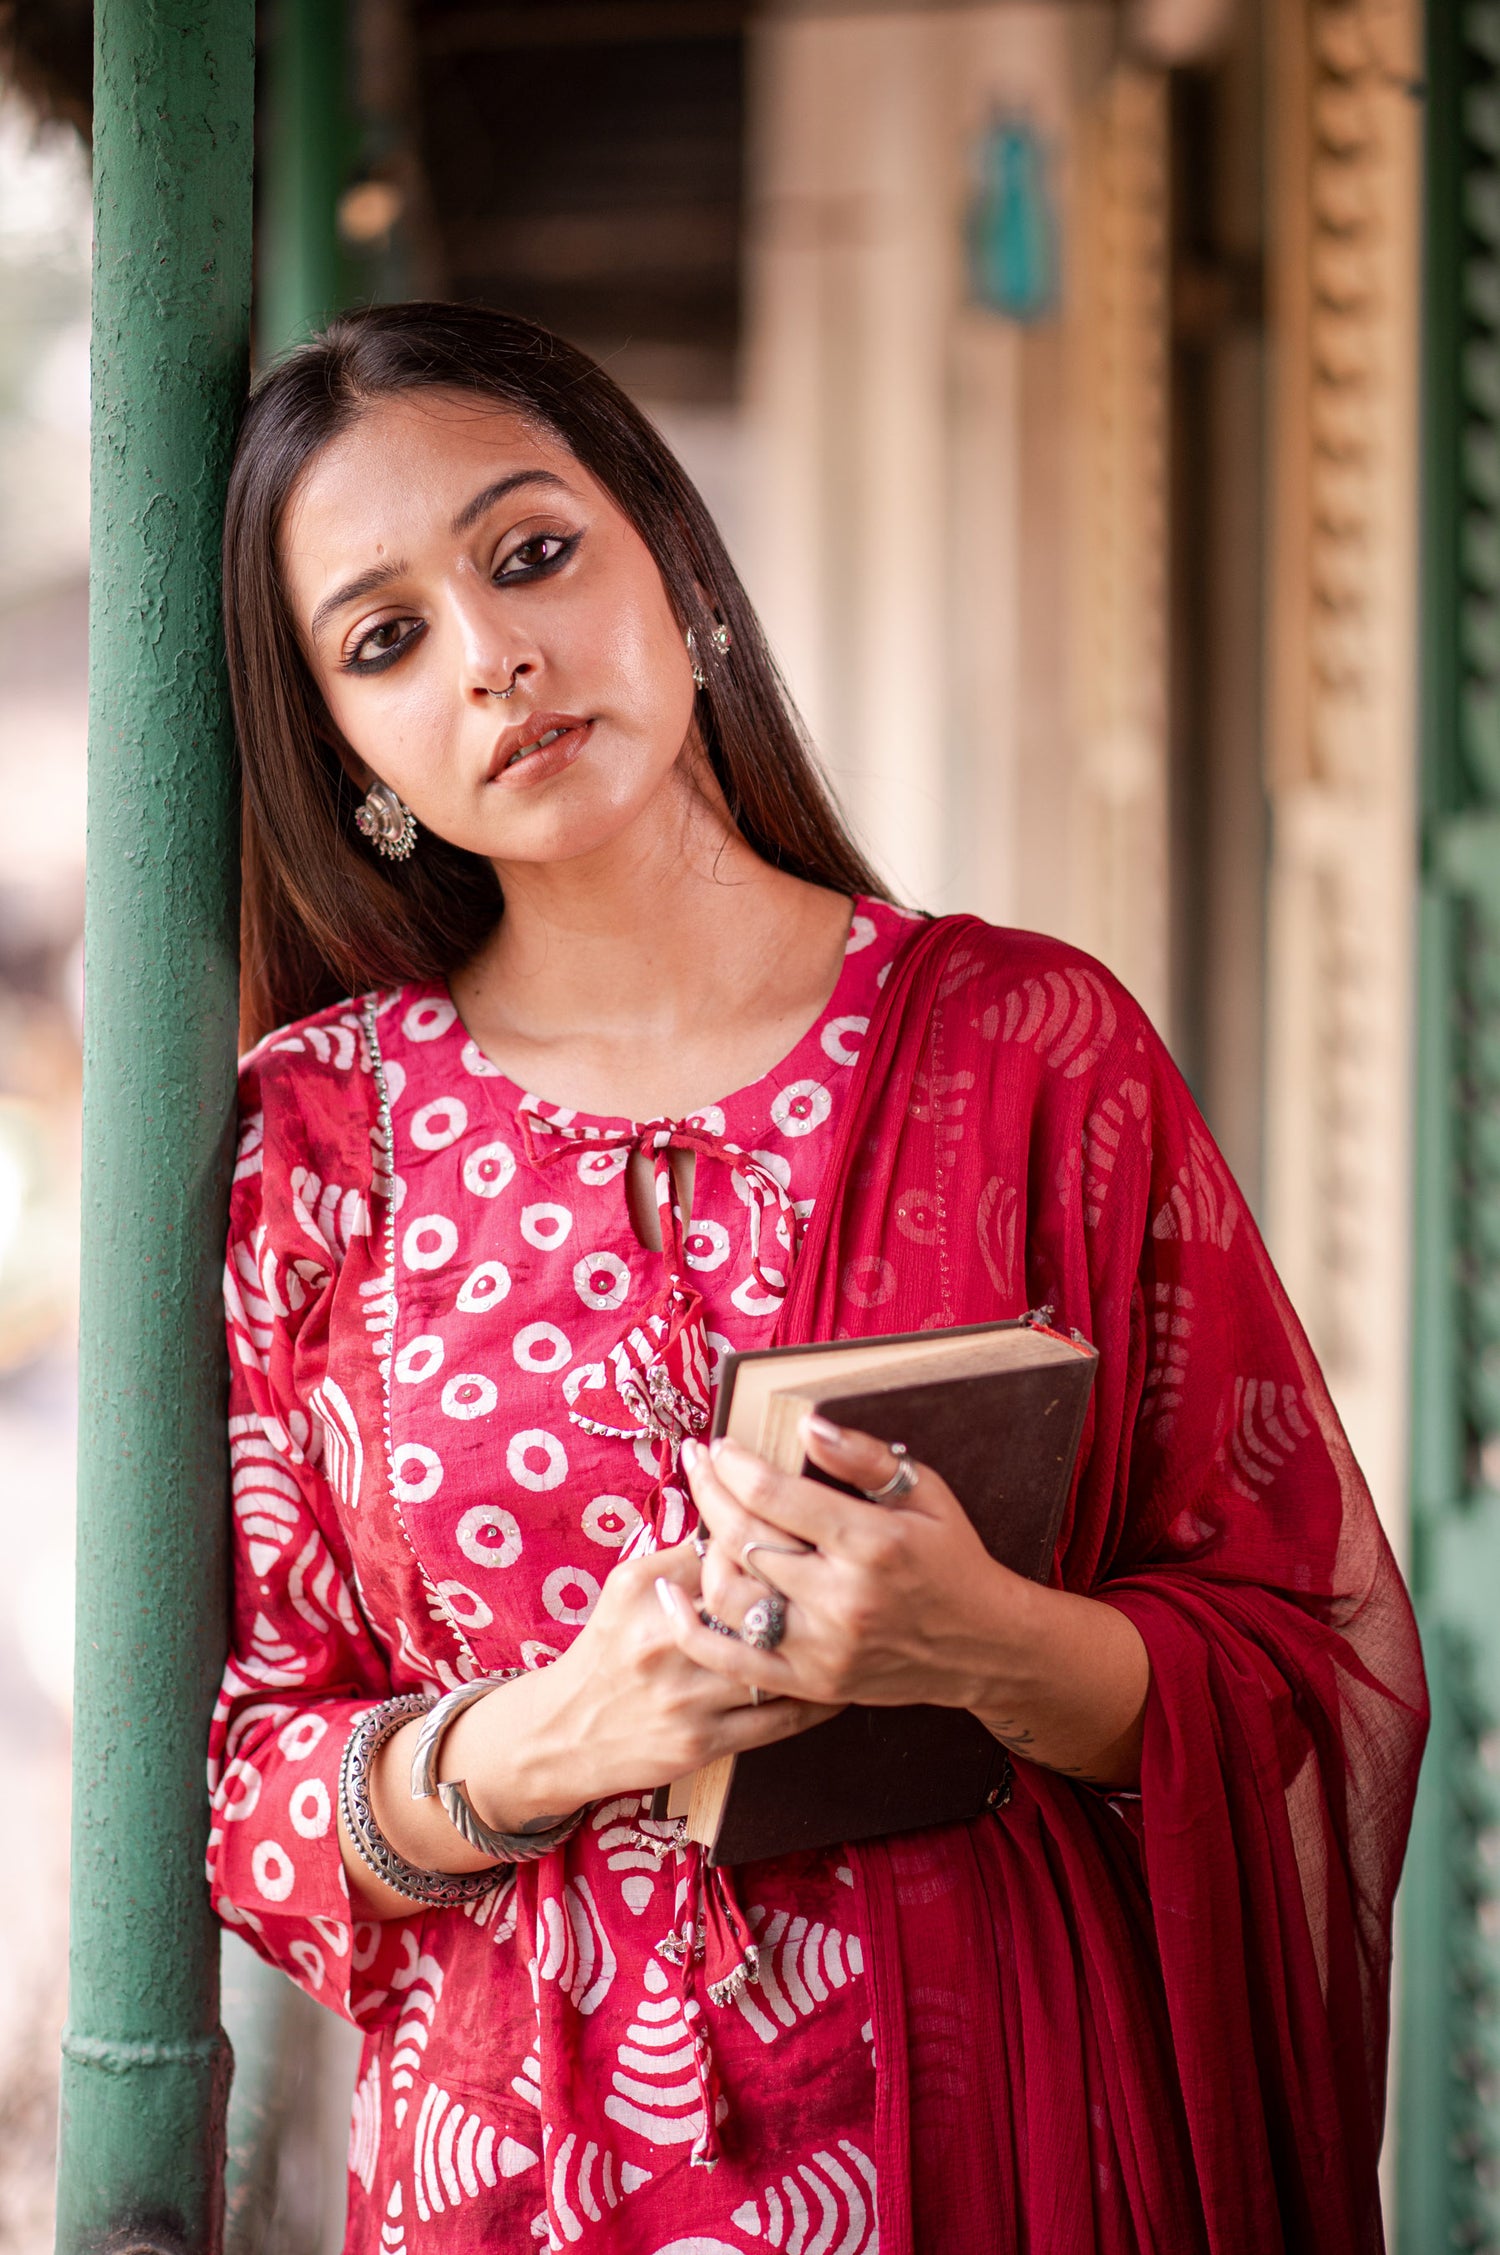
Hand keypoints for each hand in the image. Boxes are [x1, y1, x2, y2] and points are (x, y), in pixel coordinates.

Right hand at [351, 1535, 838, 1918]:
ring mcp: (686, 1698)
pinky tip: (840, 1685)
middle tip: (849, 1578)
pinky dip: (816, 1703)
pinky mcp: (702, 1745)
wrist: (564, 1734)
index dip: (775, 1540)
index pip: (727, 1551)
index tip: (813, 1533)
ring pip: (773, 1663)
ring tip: (856, 1629)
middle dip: (805, 1590)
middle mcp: (667, 1643)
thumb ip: (681, 1552)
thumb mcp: (627, 1587)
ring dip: (820, 1648)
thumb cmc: (606, 1649)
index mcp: (650, 1592)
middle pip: (756, 1605)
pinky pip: (777, 1722)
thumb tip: (739, 1513)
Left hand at [660, 1418, 1149, 1789]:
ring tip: (704, 1515)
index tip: (718, 1445)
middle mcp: (843, 1599)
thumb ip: (864, 1457)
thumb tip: (807, 1425)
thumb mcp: (925, 1492)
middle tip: (695, 1461)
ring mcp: (823, 1647)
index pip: (777, 1496)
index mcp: (872, 1544)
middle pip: (745, 1539)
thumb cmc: (951, 1559)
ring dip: (703, 1550)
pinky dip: (693, 1628)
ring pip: (730, 1595)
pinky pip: (733, 1658)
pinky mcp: (811, 1682)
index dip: (736, 1465)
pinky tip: (672, 1594)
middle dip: (709, 1491)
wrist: (984, 1647)